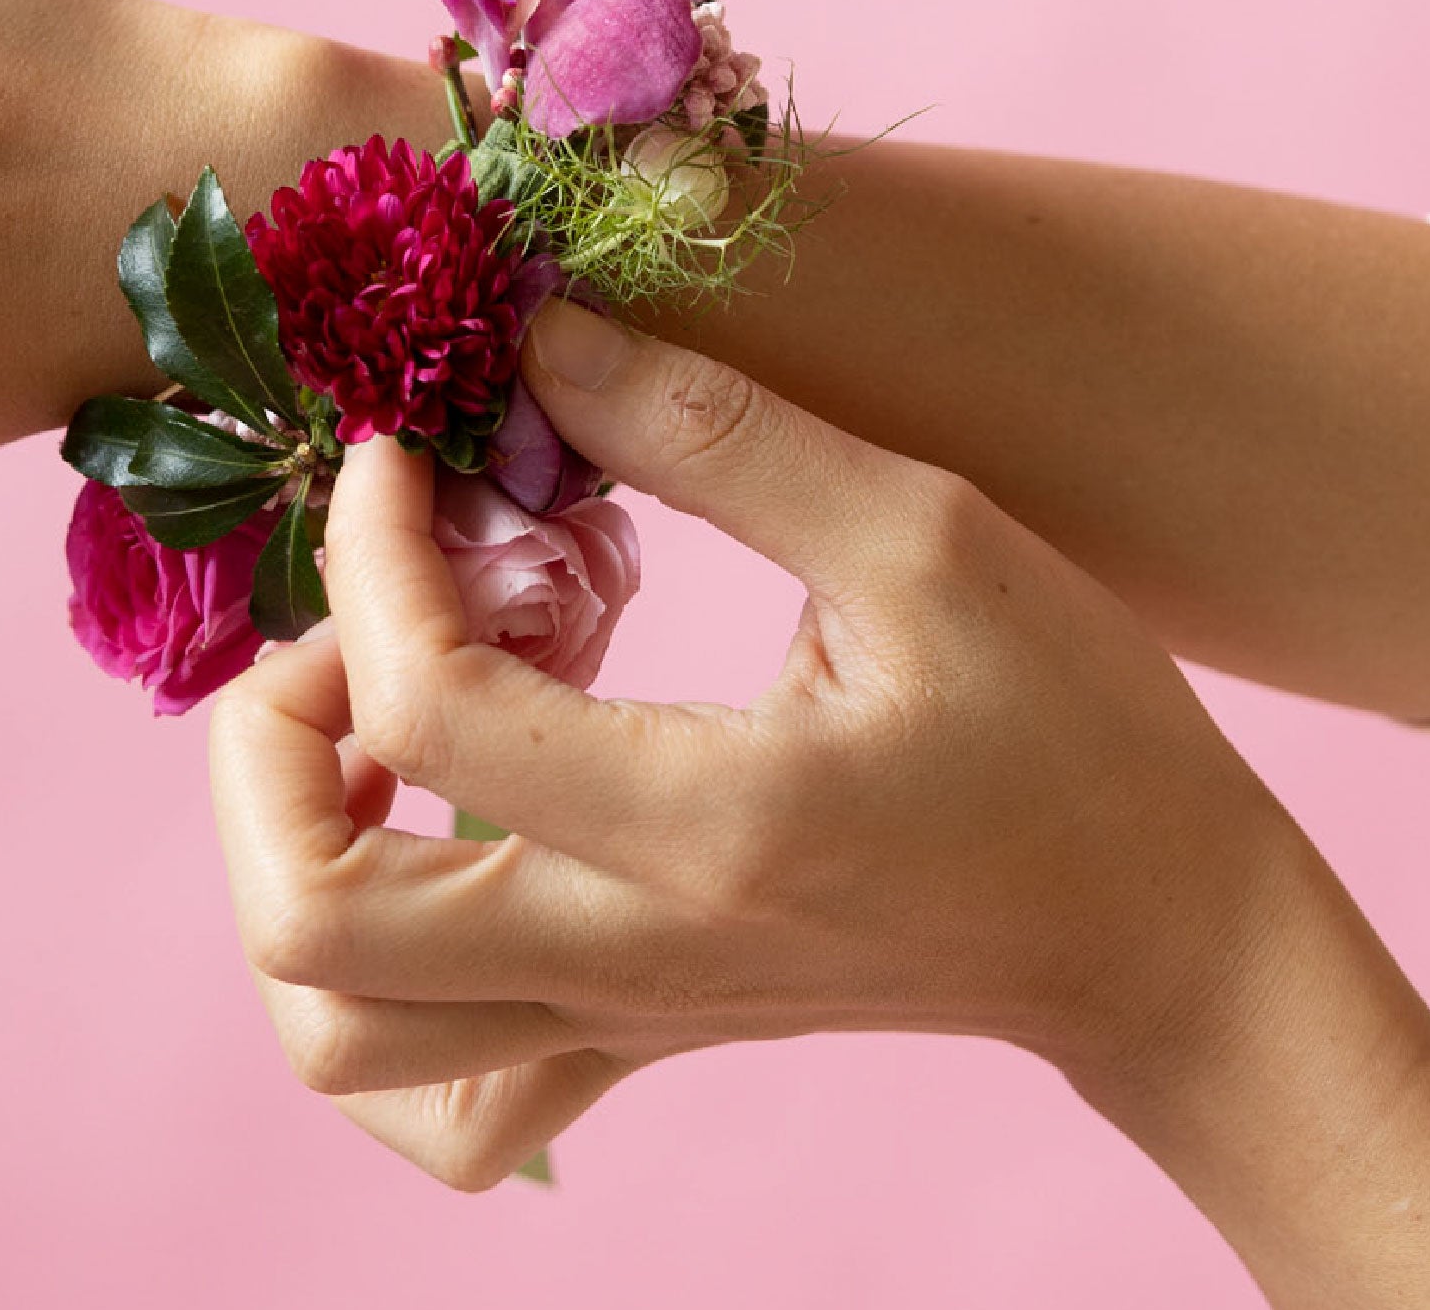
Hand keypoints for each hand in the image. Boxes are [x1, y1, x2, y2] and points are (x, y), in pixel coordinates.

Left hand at [210, 310, 1429, 1305]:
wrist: (1157, 936)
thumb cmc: (1071, 726)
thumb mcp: (924, 535)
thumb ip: (714, 433)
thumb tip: (536, 337)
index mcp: (703, 827)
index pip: (421, 715)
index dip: (369, 554)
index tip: (405, 452)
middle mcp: (630, 955)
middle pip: (312, 930)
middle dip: (272, 740)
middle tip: (366, 611)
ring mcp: (619, 1019)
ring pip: (339, 1040)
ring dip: (298, 857)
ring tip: (386, 717)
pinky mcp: (631, 1035)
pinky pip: (438, 1092)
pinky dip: (374, 980)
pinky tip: (440, 839)